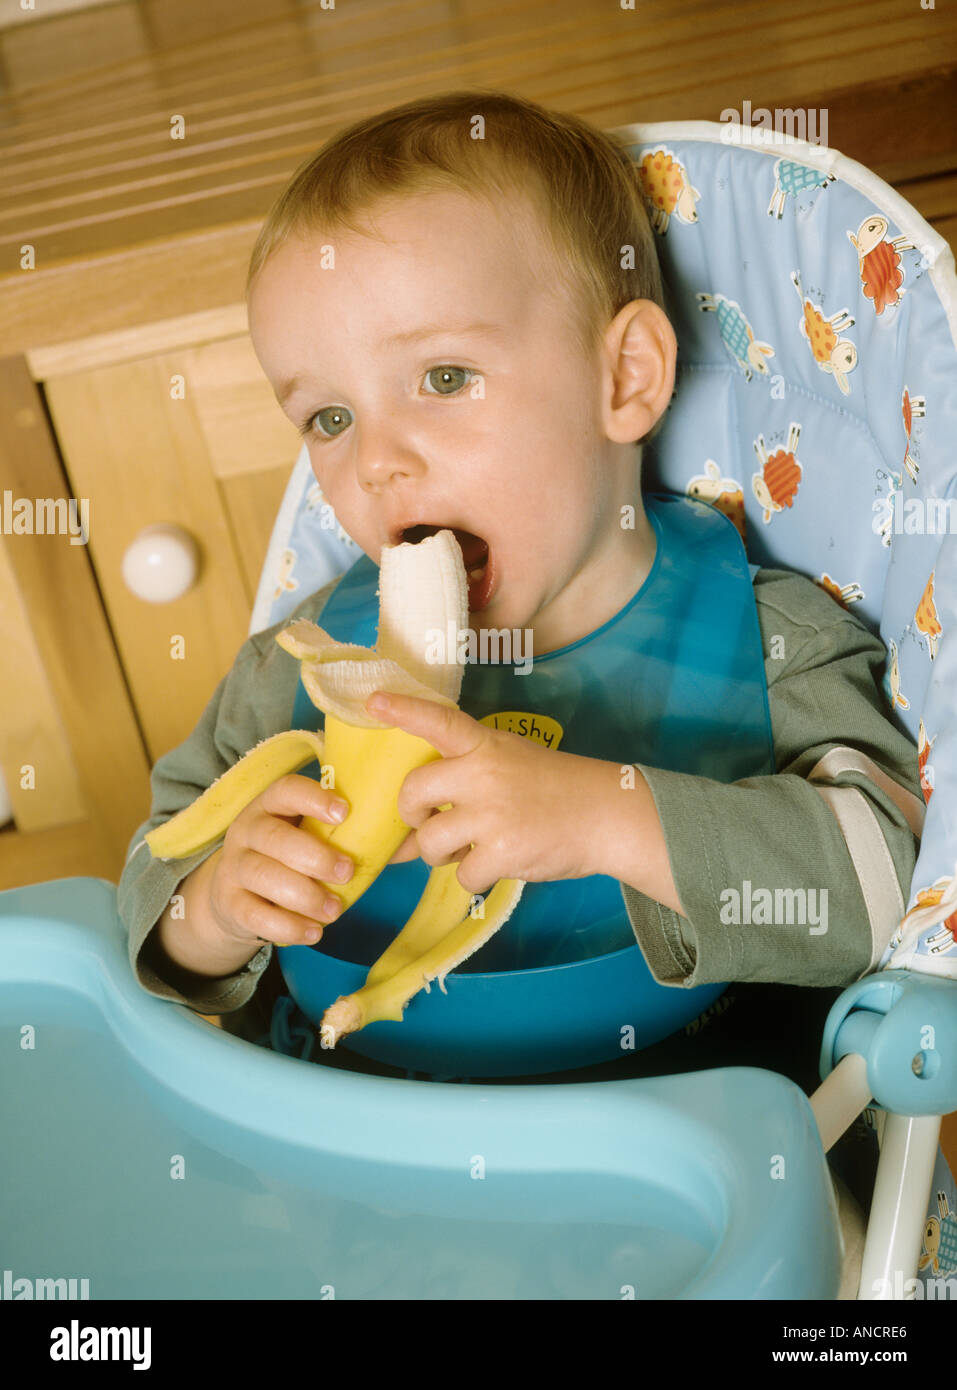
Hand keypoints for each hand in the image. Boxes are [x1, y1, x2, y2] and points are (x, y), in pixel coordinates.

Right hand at [207, 774, 354, 947]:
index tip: (344, 813)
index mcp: (270, 805)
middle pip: (274, 837)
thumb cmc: (288, 860)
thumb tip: (409, 841)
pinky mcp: (228, 904)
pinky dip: (287, 926)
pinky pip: (254, 915)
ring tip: (334, 910)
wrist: (235, 896)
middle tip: (347, 872)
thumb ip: (347, 835)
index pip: (285, 790)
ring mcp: (233, 867)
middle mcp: (247, 831)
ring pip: (262, 875)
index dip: (313, 798)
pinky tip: (313, 932)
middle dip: (315, 856)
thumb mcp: (308, 838)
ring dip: (305, 894)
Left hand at [367, 691, 603, 894]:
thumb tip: (404, 838)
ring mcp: (492, 814)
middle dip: (412, 815)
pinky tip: (497, 863)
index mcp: (486, 745)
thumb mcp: (508, 764)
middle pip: (413, 792)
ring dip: (442, 854)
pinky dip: (475, 877)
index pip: (439, 721)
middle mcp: (484, 774)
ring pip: (430, 842)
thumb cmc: (551, 790)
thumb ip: (460, 785)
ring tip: (469, 848)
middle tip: (430, 822)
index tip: (373, 702)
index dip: (403, 710)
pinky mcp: (503, 851)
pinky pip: (462, 875)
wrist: (605, 815)